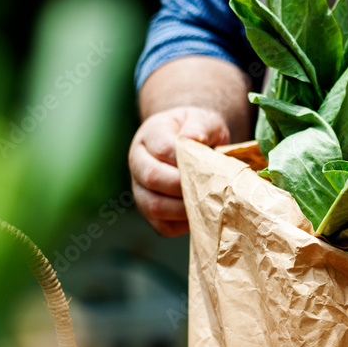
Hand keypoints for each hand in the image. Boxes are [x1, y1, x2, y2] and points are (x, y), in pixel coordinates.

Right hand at [129, 106, 230, 235]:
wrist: (191, 145)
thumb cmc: (198, 132)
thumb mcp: (203, 120)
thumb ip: (200, 126)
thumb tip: (194, 139)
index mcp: (149, 135)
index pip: (161, 148)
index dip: (184, 158)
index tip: (207, 163)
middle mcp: (138, 162)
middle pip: (152, 178)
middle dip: (183, 185)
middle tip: (209, 188)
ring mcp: (140, 189)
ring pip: (153, 206)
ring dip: (183, 209)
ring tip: (207, 204)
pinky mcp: (149, 212)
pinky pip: (162, 226)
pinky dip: (182, 226)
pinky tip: (200, 217)